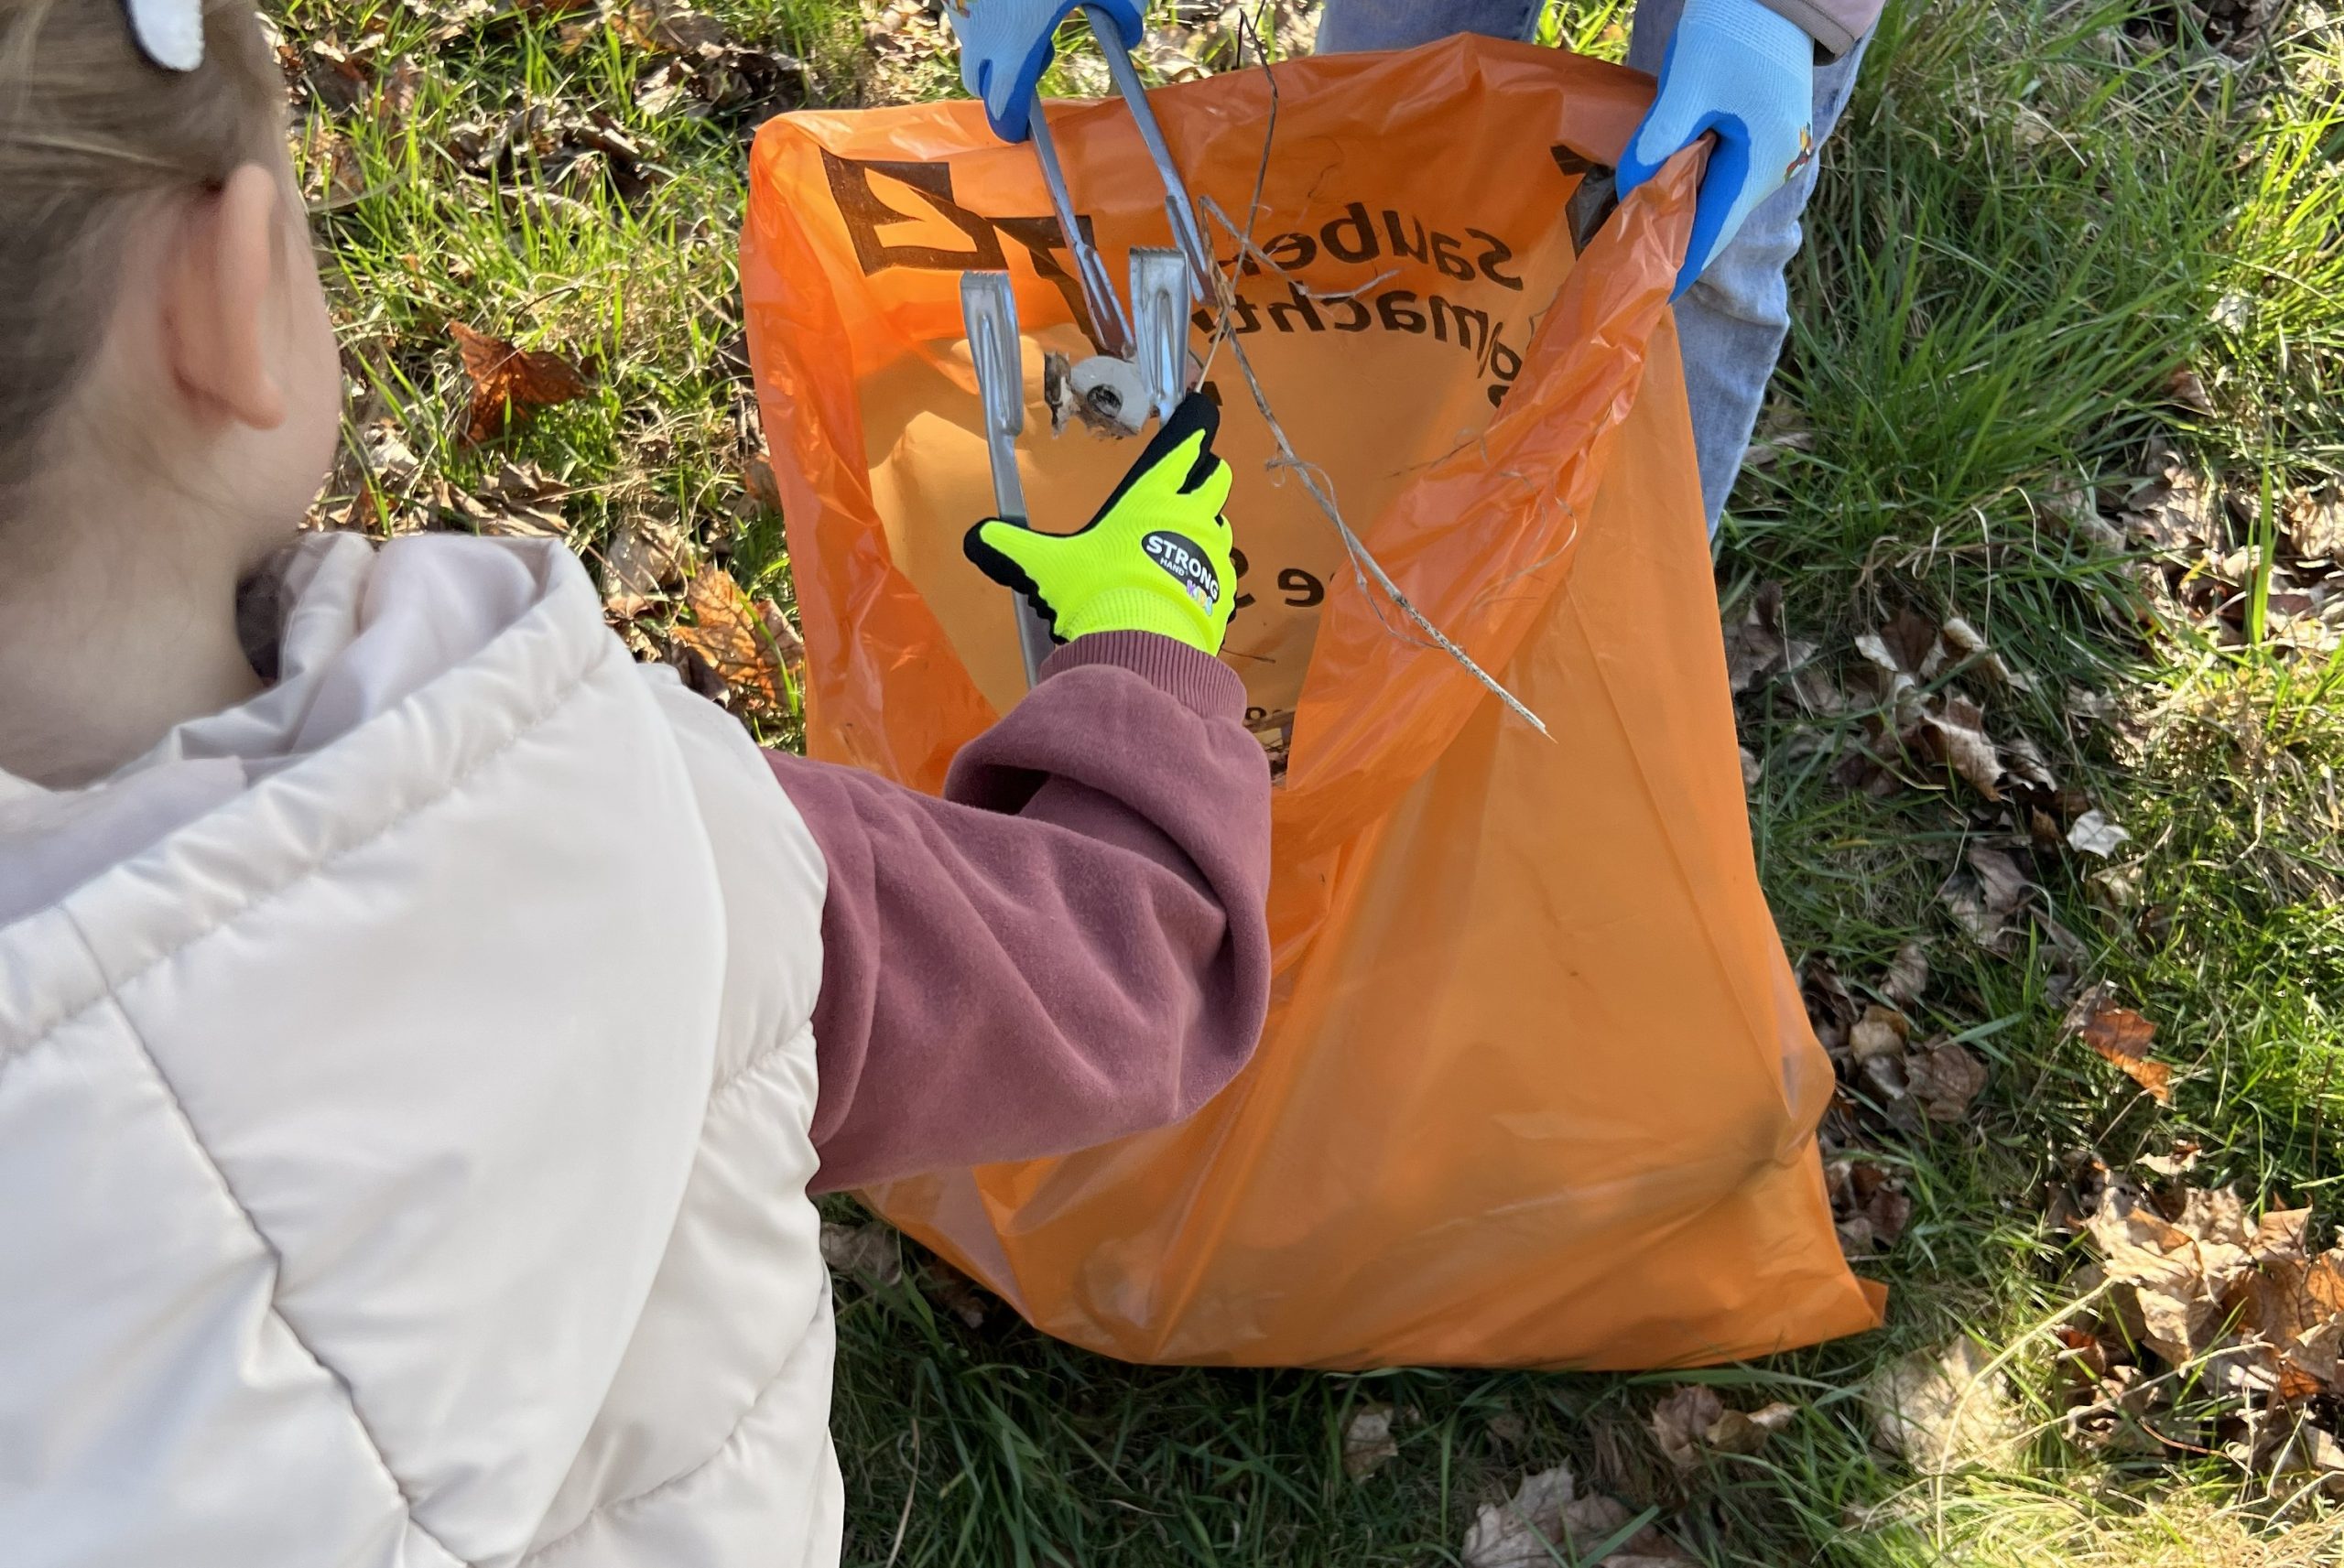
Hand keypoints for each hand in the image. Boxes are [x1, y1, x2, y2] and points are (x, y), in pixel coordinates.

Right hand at [943, 0, 1146, 142]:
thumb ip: (1122, 14)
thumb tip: (1130, 34)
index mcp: (1012, 45)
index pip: (1000, 103)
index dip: (1007, 124)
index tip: (1015, 134)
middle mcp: (978, 31)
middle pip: (976, 79)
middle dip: (997, 85)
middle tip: (1030, 72)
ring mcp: (961, 7)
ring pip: (969, 41)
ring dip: (991, 46)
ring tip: (1028, 21)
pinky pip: (966, 12)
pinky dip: (986, 15)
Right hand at [965, 393, 1236, 654]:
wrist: (1141, 645)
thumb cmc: (1095, 591)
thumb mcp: (1047, 566)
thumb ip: (1013, 548)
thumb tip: (976, 536)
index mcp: (1151, 499)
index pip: (1181, 452)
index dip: (1192, 434)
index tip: (1201, 419)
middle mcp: (1191, 517)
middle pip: (1216, 479)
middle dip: (1209, 474)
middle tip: (1196, 479)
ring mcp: (1214, 555)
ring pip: (1223, 525)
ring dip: (1209, 526)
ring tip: (1186, 541)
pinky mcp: (1223, 593)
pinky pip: (1223, 573)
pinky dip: (1209, 574)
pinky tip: (1190, 587)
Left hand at [1615, 0, 1815, 299]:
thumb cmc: (1736, 29)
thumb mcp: (1688, 84)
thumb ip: (1659, 141)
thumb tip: (1632, 192)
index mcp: (1761, 162)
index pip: (1713, 230)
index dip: (1681, 264)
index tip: (1652, 295)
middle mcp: (1775, 164)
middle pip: (1716, 214)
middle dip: (1675, 237)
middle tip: (1631, 261)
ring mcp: (1774, 147)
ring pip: (1719, 191)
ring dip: (1682, 208)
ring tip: (1639, 230)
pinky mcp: (1764, 129)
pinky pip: (1725, 169)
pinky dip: (1693, 181)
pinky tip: (1663, 185)